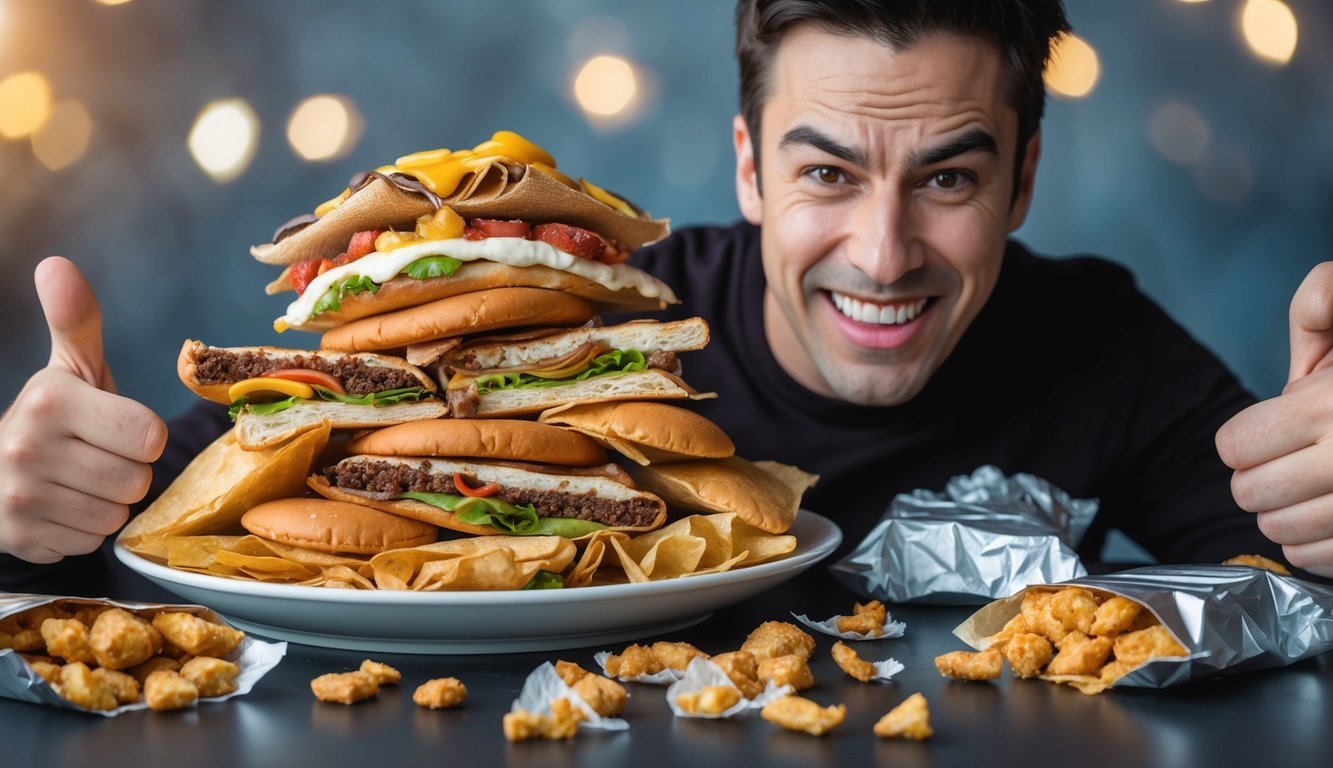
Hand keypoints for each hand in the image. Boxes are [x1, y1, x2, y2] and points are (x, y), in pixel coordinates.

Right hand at [0, 257, 166, 563]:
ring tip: (78, 480)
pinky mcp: (21, 537)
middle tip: (96, 455)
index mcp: (49, 401)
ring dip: (107, 501)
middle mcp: (26, 448)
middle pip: (137, 480)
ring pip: (116, 514)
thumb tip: (56, 265)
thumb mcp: (71, 367)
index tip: (117, 426)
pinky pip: (90, 541)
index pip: (149, 437)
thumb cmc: (57, 416)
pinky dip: (83, 528)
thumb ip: (76, 320)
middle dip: (127, 470)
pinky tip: (60, 506)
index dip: (143, 436)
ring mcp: (19, 498)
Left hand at [1217, 262, 1332, 576]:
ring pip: (1279, 532)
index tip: (1270, 426)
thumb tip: (1324, 301)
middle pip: (1249, 493)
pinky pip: (1319, 560)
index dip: (1244, 437)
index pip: (1235, 446)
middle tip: (1289, 458)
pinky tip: (1328, 513)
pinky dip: (1314, 544)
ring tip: (1312, 484)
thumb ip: (1321, 303)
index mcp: (1330, 406)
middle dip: (1258, 474)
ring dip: (1283, 510)